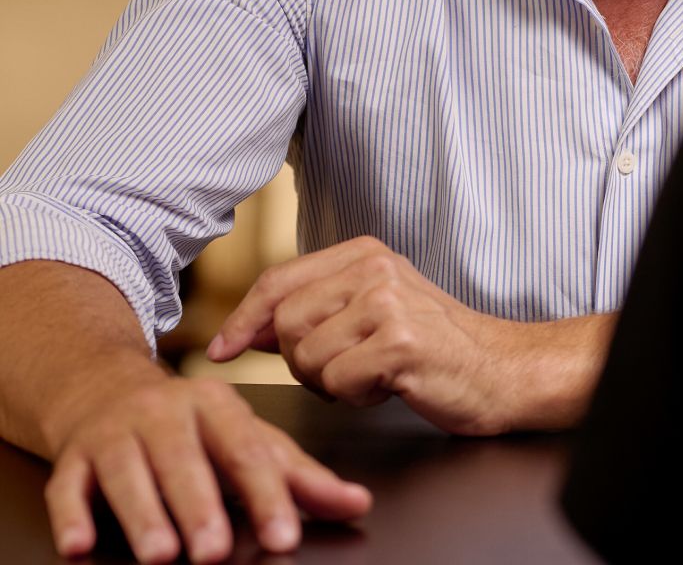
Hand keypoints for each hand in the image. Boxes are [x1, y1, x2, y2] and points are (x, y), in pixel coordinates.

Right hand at [45, 372, 369, 563]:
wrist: (108, 391)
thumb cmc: (192, 428)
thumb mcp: (246, 439)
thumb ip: (298, 475)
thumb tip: (357, 503)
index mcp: (218, 405)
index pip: (248, 451)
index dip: (266, 495)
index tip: (283, 536)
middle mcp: (167, 413)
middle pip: (186, 462)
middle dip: (201, 508)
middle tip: (215, 553)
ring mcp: (117, 433)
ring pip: (129, 474)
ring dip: (144, 516)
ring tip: (161, 555)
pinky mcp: (74, 457)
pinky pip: (69, 486)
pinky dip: (73, 515)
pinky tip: (80, 544)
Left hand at [208, 236, 612, 433]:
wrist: (501, 369)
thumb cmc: (435, 348)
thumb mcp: (373, 311)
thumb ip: (317, 311)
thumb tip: (250, 329)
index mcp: (365, 253)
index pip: (278, 281)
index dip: (243, 320)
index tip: (222, 350)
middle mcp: (375, 267)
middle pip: (286, 322)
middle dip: (301, 362)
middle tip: (345, 370)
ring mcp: (388, 300)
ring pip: (308, 356)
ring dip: (332, 382)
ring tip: (374, 374)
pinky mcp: (400, 340)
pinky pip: (338, 381)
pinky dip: (356, 396)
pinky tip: (390, 385)